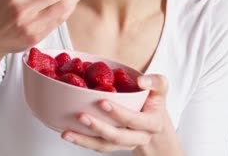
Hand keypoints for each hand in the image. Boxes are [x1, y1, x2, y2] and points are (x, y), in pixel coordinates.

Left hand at [61, 74, 179, 154]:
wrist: (154, 124)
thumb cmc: (153, 102)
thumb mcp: (161, 88)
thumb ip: (155, 81)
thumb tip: (140, 80)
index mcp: (152, 123)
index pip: (135, 120)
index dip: (119, 113)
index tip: (102, 101)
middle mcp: (139, 136)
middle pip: (118, 137)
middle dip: (99, 128)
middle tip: (81, 116)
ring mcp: (125, 144)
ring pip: (105, 146)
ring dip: (85, 141)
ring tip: (67, 133)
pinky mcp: (113, 146)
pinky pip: (98, 146)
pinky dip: (82, 142)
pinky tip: (68, 134)